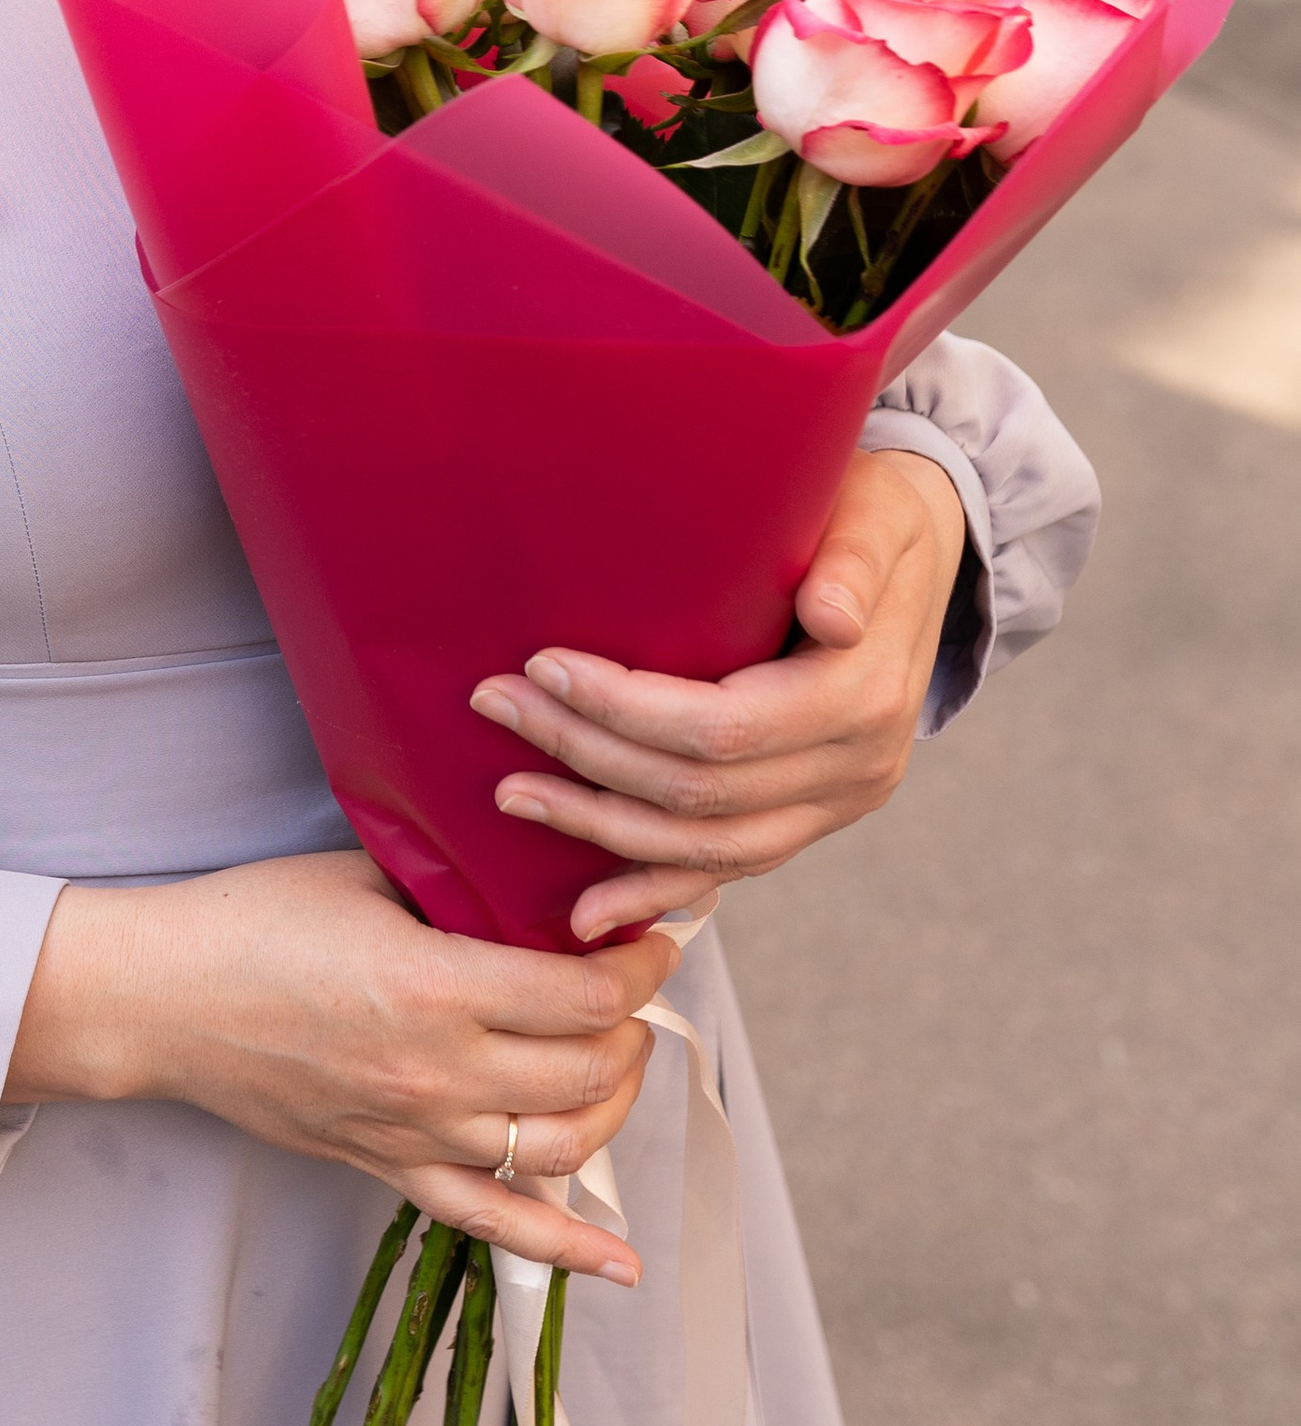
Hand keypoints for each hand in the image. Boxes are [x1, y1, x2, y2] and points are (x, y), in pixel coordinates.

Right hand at [5, 848, 682, 1280]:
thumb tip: (534, 885)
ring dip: (614, 1106)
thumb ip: (454, 887)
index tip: (653, 938)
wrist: (160, 999)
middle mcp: (438, 1073)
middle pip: (589, 1072)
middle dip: (632, 1025)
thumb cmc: (250, 921)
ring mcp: (416, 1132)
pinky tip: (620, 1264)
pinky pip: (493, 1224)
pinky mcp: (388, 1168)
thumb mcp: (365, 875)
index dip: (640, 966)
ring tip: (614, 1061)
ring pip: (563, 1148)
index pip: (584, 994)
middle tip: (630, 987)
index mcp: (435, 987)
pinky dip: (566, 1249)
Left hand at [470, 446, 968, 945]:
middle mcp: (856, 768)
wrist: (929, 555)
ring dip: (599, 827)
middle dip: (584, 755)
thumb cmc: (878, 514)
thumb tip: (832, 616)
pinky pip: (729, 869)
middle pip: (698, 793)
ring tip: (511, 794)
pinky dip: (654, 889)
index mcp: (864, 698)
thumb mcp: (877, 514)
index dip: (624, 708)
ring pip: (705, 848)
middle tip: (495, 706)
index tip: (542, 665)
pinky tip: (584, 912)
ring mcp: (836, 804)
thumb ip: (854, 561)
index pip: (721, 728)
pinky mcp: (813, 816)